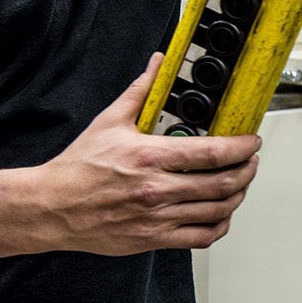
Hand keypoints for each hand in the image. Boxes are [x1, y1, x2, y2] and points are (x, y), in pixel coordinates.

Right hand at [25, 55, 262, 254]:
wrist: (50, 207)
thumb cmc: (77, 168)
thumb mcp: (110, 122)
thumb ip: (141, 92)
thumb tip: (159, 64)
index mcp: (150, 157)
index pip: (212, 153)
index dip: (242, 147)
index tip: (251, 141)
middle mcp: (157, 189)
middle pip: (223, 183)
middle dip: (247, 170)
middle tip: (251, 160)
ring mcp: (156, 217)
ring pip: (217, 210)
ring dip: (238, 195)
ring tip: (241, 182)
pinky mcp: (152, 239)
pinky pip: (201, 237)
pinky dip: (220, 225)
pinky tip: (221, 213)